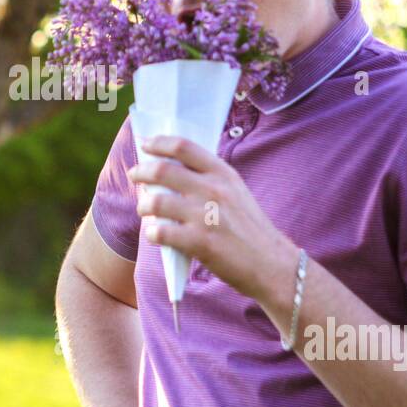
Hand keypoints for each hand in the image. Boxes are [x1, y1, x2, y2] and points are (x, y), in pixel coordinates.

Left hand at [127, 134, 297, 306]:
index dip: (159, 142)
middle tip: (134, 175)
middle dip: (141, 171)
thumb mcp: (236, 192)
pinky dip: (152, 233)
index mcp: (223, 174)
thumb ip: (209, 179)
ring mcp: (205, 216)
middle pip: (163, 170)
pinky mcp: (199, 242)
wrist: (271, 264)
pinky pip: (160, 232)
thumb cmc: (250, 229)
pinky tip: (156, 235)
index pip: (184, 147)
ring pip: (155, 202)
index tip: (146, 144)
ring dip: (143, 205)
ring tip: (144, 209)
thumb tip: (170, 170)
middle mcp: (213, 190)